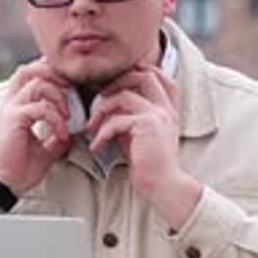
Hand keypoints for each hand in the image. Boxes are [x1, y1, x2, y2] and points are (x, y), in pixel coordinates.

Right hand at [0, 60, 72, 197]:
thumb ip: (56, 136)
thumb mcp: (45, 148)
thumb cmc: (19, 168)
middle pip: (29, 69)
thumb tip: (74, 130)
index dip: (49, 72)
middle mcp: (10, 103)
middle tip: (71, 88)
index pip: (29, 75)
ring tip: (68, 113)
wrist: (3, 185)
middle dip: (53, 73)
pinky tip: (62, 133)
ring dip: (57, 95)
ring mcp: (10, 109)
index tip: (69, 83)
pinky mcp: (12, 119)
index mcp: (15, 106)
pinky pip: (39, 108)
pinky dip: (55, 118)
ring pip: (36, 83)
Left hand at [86, 65, 201, 228]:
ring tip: (91, 128)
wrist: (163, 185)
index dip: (136, 72)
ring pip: (124, 95)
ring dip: (101, 110)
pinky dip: (102, 133)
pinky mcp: (148, 126)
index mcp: (166, 108)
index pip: (158, 75)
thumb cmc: (147, 164)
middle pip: (143, 75)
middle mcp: (165, 108)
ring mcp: (158, 115)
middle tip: (99, 98)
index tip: (114, 85)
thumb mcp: (137, 134)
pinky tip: (97, 146)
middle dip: (116, 82)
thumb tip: (105, 107)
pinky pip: (117, 120)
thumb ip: (128, 117)